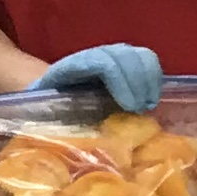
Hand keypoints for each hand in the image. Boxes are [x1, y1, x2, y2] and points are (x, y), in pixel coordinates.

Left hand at [33, 43, 163, 114]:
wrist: (43, 92)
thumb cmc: (41, 112)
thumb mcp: (41, 118)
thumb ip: (54, 124)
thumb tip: (67, 139)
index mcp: (67, 70)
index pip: (102, 62)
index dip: (121, 80)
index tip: (131, 107)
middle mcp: (91, 57)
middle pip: (124, 56)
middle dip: (140, 83)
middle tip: (143, 110)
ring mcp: (109, 57)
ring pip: (139, 56)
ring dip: (150, 81)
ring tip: (149, 106)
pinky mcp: (124, 63)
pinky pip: (147, 61)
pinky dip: (155, 79)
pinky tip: (151, 99)